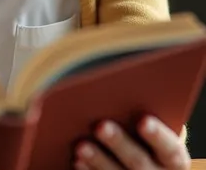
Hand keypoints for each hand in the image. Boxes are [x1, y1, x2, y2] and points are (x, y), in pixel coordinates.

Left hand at [73, 116, 190, 169]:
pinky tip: (77, 161)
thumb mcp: (153, 125)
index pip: (170, 149)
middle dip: (119, 143)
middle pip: (139, 162)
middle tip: (100, 126)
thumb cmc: (142, 130)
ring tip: (81, 145)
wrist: (141, 160)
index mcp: (174, 159)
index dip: (157, 135)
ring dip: (98, 160)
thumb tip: (124, 90)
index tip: (143, 120)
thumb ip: (144, 112)